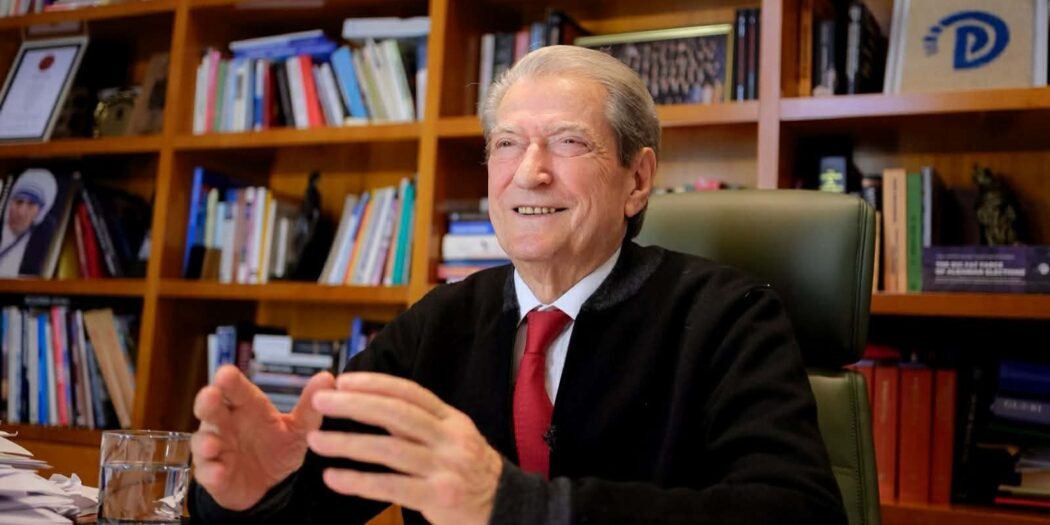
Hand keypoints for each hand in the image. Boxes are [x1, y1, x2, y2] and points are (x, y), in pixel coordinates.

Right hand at [191, 365, 334, 510]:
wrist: (273, 485)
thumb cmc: (278, 446)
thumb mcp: (298, 428)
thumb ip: (310, 405)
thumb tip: (327, 377)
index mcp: (247, 407)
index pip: (235, 389)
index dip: (229, 380)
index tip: (226, 373)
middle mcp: (226, 423)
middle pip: (211, 408)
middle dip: (208, 402)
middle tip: (210, 396)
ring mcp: (217, 449)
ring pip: (202, 441)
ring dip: (205, 441)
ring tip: (213, 444)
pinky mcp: (213, 475)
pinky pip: (207, 473)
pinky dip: (211, 472)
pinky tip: (218, 472)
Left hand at [306, 372, 502, 524]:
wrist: (504, 506)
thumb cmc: (469, 471)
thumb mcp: (454, 437)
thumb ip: (419, 423)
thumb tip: (373, 401)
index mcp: (451, 419)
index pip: (410, 393)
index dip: (375, 384)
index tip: (344, 381)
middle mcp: (450, 438)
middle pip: (397, 414)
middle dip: (356, 405)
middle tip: (322, 402)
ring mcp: (445, 468)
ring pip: (390, 449)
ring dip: (348, 443)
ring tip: (317, 442)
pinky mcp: (438, 497)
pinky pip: (390, 486)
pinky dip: (358, 481)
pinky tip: (334, 477)